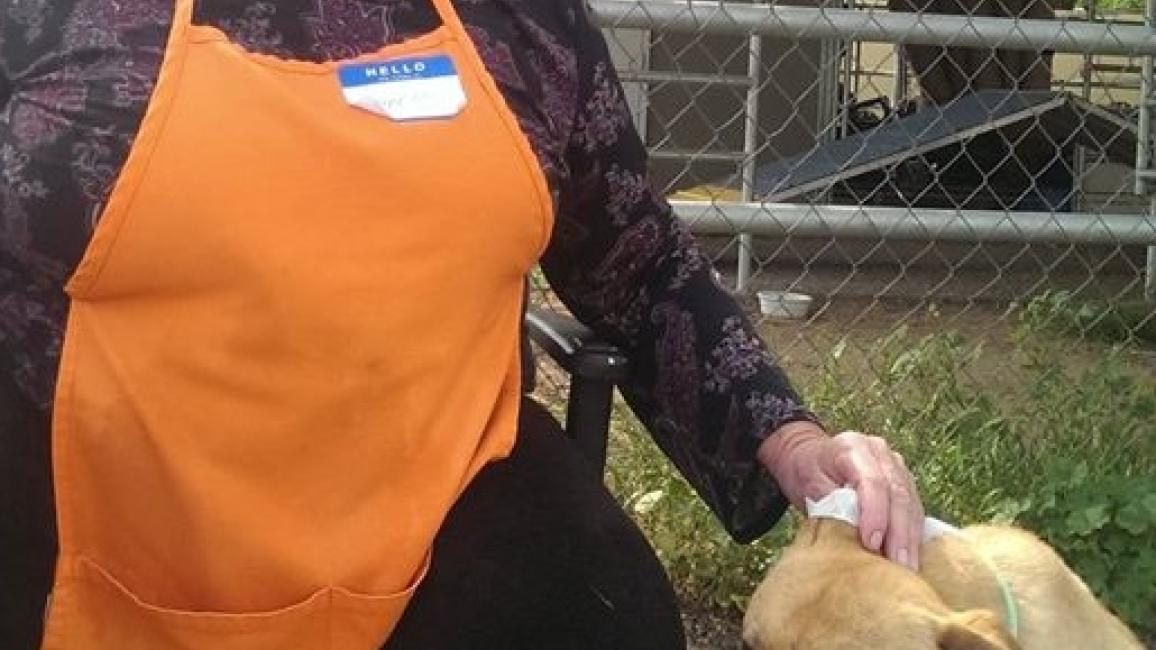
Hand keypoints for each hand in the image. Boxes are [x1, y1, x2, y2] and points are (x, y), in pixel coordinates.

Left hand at [757, 421, 924, 569]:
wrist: (810, 455)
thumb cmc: (806, 470)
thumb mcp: (807, 483)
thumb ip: (829, 501)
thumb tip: (851, 528)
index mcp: (853, 447)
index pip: (872, 481)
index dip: (875, 513)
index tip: (872, 543)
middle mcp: (881, 453)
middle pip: (898, 493)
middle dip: (899, 533)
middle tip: (898, 565)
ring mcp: (896, 466)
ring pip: (911, 503)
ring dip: (910, 538)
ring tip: (907, 570)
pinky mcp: (905, 482)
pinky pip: (914, 510)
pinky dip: (913, 535)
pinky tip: (912, 559)